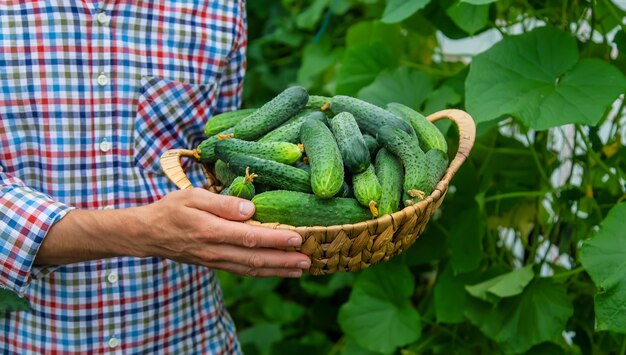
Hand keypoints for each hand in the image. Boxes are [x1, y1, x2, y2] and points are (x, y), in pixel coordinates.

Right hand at [136, 188, 310, 277]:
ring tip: (300, 269)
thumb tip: (250, 209)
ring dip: (278, 270)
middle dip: (284, 260)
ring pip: (251, 268)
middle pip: (255, 258)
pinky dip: (263, 272)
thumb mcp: (192, 196)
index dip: (275, 240)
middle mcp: (215, 250)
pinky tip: (278, 270)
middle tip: (308, 260)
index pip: (250, 237)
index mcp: (210, 231)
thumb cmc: (171, 209)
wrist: (148, 234)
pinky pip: (242, 270)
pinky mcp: (215, 264)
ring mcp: (215, 260)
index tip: (297, 238)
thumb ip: (221, 203)